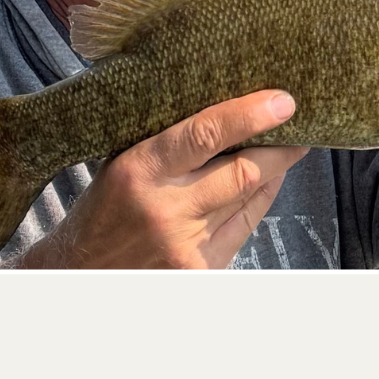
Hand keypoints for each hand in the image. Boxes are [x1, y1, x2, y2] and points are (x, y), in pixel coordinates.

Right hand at [15, 90, 307, 268]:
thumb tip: (229, 111)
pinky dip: (258, 202)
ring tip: (289, 148)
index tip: (284, 101)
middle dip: (281, 147)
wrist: (77, 277)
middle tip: (301, 125)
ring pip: (249, 199)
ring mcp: (186, 247)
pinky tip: (263, 186)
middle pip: (244, 171)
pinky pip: (244, 229)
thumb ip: (168, 142)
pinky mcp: (201, 274)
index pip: (205, 134)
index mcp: (139, 170)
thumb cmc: (103, 212)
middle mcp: (165, 209)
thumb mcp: (122, 165)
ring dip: (274, 172)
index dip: (250, 115)